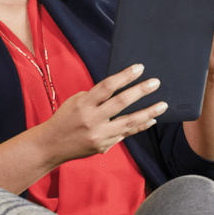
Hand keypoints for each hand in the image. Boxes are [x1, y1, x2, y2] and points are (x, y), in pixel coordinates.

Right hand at [36, 64, 167, 163]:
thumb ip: (97, 97)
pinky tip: (151, 119)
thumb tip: (122, 89)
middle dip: (140, 91)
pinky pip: (126, 134)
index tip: (139, 68)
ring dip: (148, 112)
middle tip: (155, 83)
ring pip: (129, 122)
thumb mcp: (76, 101)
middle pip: (121, 103)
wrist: (51, 146)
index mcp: (83, 104)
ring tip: (162, 105)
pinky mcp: (103, 146)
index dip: (124, 76)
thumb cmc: (65, 119)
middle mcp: (91, 120)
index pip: (107, 86)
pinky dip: (140, 126)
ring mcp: (99, 135)